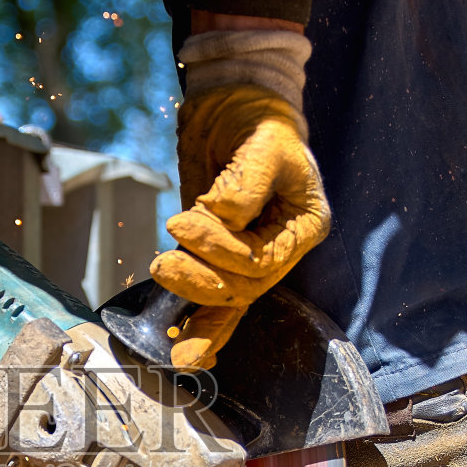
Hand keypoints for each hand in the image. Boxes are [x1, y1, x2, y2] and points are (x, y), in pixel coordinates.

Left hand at [153, 83, 329, 369]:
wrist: (238, 110)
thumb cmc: (260, 124)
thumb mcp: (263, 142)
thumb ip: (247, 180)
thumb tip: (222, 212)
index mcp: (305, 225)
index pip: (263, 258)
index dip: (220, 249)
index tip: (181, 223)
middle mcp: (283, 247)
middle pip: (244, 285)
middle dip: (201, 278)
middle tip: (163, 262)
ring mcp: (254, 256)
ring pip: (229, 298)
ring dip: (193, 296)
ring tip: (161, 271)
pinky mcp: (224, 260)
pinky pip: (220, 305)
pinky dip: (203, 330)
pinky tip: (186, 356)